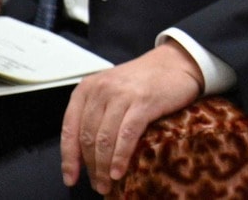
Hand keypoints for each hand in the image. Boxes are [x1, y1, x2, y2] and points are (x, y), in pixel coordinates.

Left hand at [60, 42, 202, 193]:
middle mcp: (101, 90)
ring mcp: (122, 95)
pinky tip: (119, 171)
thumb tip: (86, 154)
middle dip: (91, 167)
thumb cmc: (145, 80)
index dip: (69, 158)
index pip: (70, 129)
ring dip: (104, 167)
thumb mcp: (112, 89)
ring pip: (105, 140)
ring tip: (108, 183)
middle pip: (88, 138)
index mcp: (87, 88)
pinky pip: (126, 136)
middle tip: (98, 184)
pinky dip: (120, 157)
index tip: (71, 178)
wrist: (178, 61)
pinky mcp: (143, 102)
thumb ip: (96, 113)